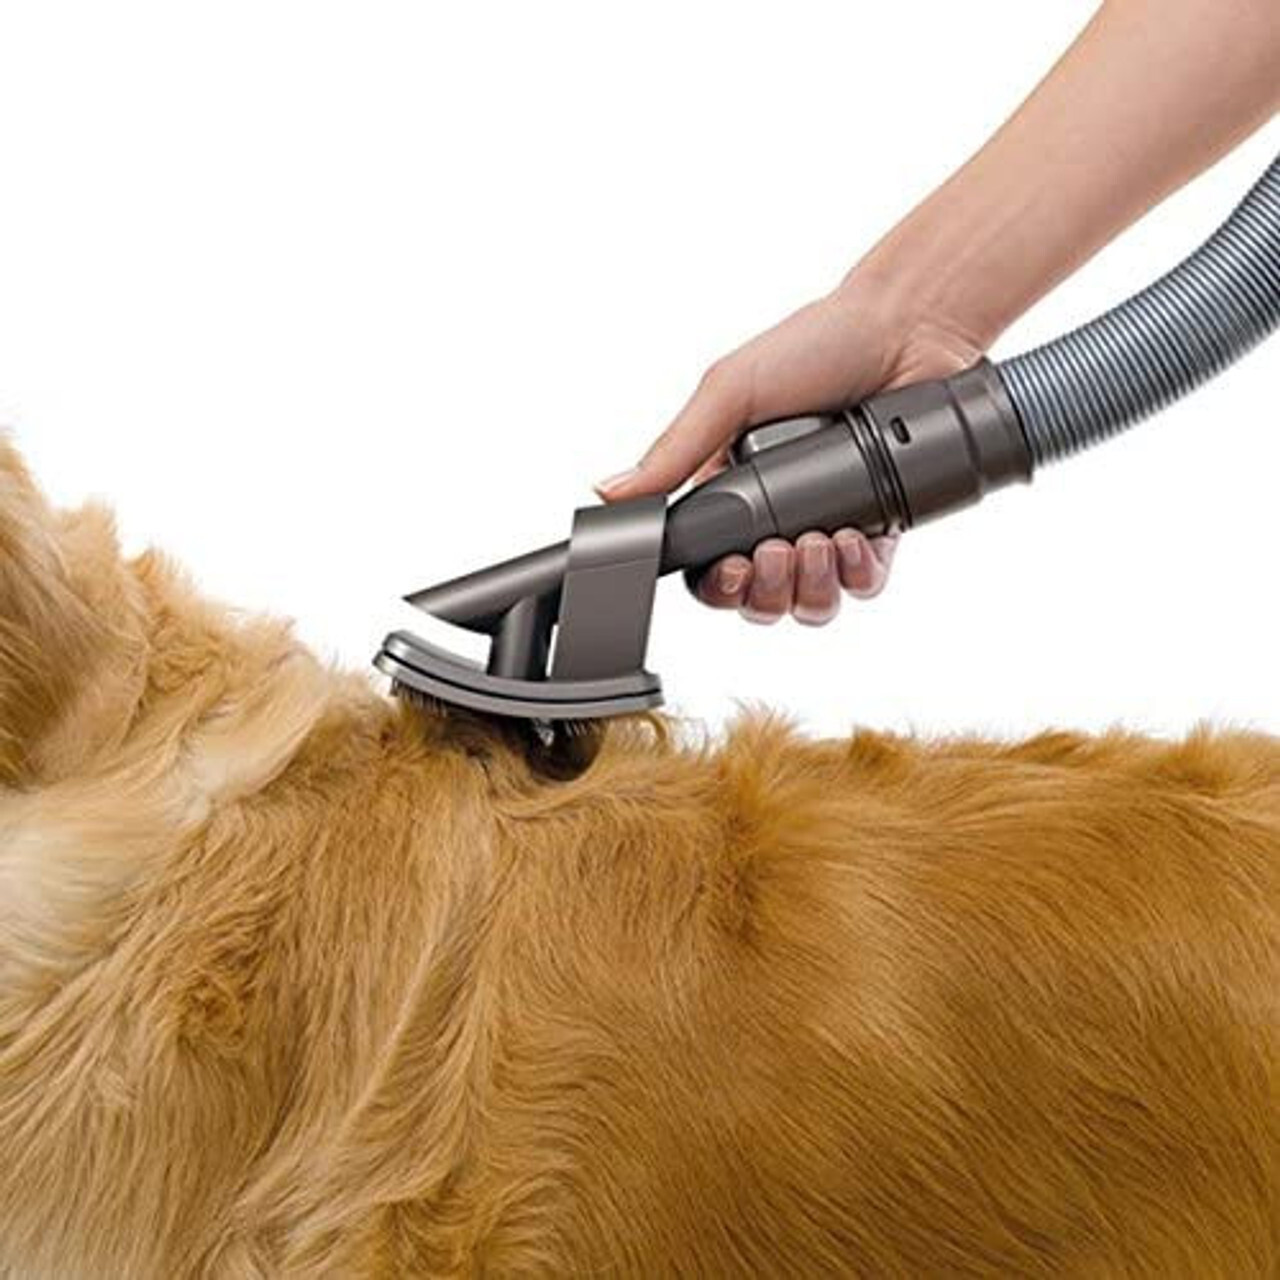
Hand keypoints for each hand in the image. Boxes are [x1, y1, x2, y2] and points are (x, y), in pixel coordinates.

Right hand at [595, 277, 984, 623]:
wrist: (908, 331)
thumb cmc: (817, 345)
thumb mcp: (728, 393)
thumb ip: (673, 450)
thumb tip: (609, 493)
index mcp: (730, 489)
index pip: (709, 566)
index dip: (718, 585)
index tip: (733, 569)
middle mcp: (777, 517)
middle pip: (758, 599)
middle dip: (767, 590)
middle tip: (778, 549)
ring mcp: (829, 527)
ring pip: (810, 602)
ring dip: (812, 586)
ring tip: (821, 540)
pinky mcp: (880, 531)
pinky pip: (863, 584)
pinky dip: (857, 574)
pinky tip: (856, 537)